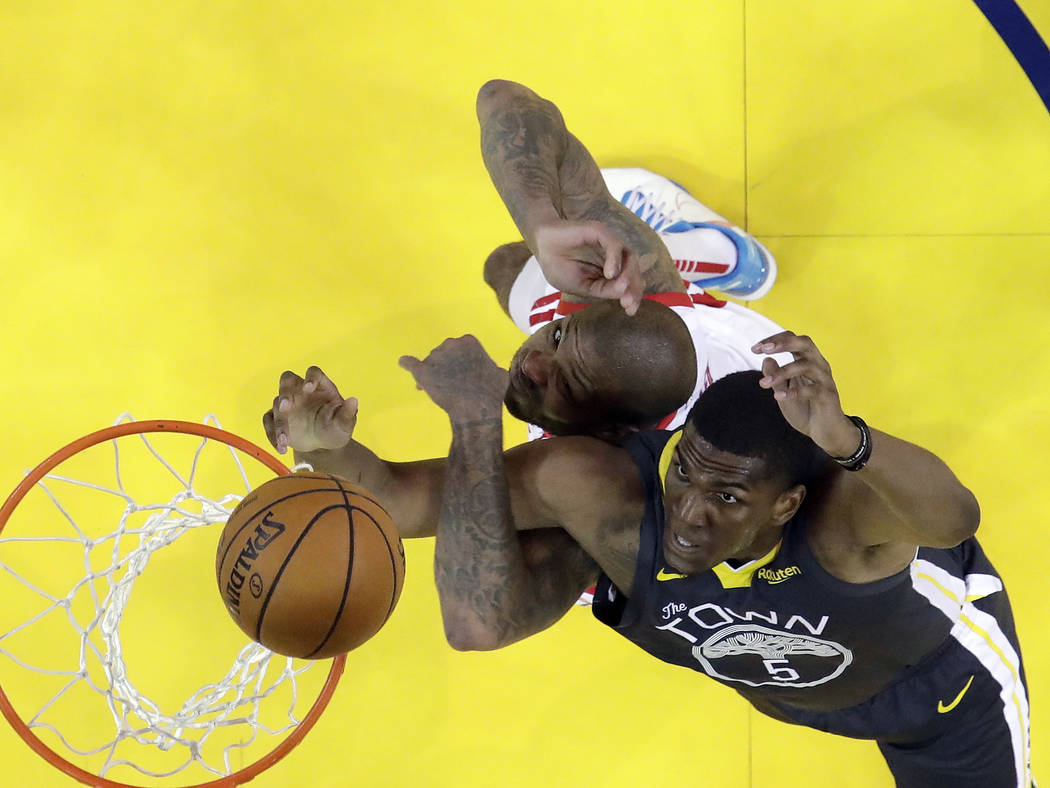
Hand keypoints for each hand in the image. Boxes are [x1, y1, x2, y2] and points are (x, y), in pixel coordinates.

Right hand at [262, 366, 357, 453]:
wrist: (323, 444)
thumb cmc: (336, 428)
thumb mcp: (345, 424)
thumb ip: (348, 413)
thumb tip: (354, 401)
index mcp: (320, 386)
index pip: (313, 372)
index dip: (310, 377)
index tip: (309, 388)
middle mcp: (301, 390)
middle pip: (287, 379)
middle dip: (285, 391)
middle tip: (285, 407)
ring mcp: (288, 403)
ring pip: (277, 404)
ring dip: (279, 423)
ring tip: (285, 441)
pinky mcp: (276, 417)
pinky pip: (268, 421)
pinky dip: (271, 433)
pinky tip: (281, 447)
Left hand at [399, 335, 508, 424]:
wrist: (475, 408)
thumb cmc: (490, 392)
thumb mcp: (498, 373)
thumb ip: (490, 366)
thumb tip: (490, 369)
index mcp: (469, 341)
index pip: (459, 349)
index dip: (458, 362)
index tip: (460, 375)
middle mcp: (450, 343)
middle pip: (442, 353)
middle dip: (444, 366)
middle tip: (448, 384)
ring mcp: (435, 356)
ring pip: (429, 362)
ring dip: (432, 373)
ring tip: (437, 390)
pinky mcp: (422, 370)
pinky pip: (409, 362)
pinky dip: (407, 363)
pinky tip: (405, 363)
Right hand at [531, 219, 642, 314]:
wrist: (542, 246)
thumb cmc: (558, 266)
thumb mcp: (581, 287)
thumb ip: (602, 289)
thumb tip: (623, 291)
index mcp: (610, 271)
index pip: (629, 282)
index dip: (632, 296)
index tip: (630, 311)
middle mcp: (613, 257)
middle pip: (634, 271)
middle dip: (634, 288)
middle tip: (627, 303)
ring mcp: (608, 244)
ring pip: (629, 257)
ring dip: (629, 275)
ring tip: (622, 288)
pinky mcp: (600, 232)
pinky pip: (614, 245)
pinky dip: (615, 259)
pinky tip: (610, 273)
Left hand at [752, 332, 861, 456]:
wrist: (825, 432)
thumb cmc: (805, 409)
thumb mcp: (784, 391)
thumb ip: (776, 376)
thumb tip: (766, 359)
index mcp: (808, 361)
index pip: (793, 340)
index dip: (774, 340)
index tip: (754, 349)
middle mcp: (819, 366)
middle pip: (805, 343)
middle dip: (783, 343)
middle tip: (764, 350)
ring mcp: (825, 380)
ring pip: (806, 365)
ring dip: (782, 372)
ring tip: (763, 384)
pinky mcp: (828, 396)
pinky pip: (812, 389)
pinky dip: (794, 392)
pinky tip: (779, 397)